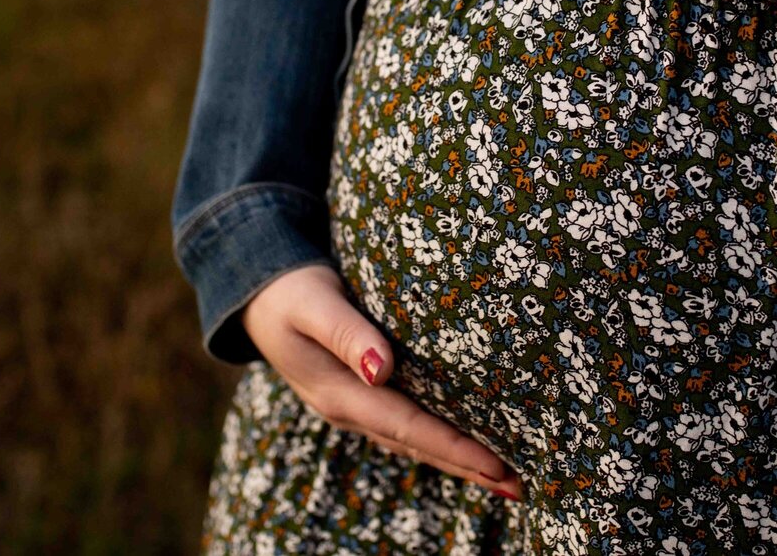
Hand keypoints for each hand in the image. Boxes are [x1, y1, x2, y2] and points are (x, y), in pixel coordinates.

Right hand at [241, 263, 523, 499]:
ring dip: (458, 459)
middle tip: (519, 486)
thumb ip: (346, 334)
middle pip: (418, 445)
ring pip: (414, 441)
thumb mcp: (313, 304)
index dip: (454, 448)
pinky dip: (439, 439)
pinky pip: (407, 425)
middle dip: (468, 466)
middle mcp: (349, 409)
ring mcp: (354, 406)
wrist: (257, 291)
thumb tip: (382, 370)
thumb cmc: (290, 291)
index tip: (498, 464)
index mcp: (339, 394)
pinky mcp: (361, 394)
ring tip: (504, 476)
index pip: (409, 428)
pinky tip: (466, 443)